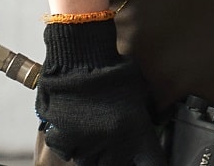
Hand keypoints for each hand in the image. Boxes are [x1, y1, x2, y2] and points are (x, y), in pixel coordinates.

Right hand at [36, 20, 164, 165]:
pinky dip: (73, 145)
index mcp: (134, 133)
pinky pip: (69, 154)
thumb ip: (144, 117)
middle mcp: (111, 145)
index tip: (146, 161)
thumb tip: (148, 129)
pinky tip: (78, 128)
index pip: (151, 164)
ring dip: (96, 154)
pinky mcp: (63, 142)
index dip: (150, 163)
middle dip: (119, 160)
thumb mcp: (140, 91)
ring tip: (96, 133)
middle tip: (116, 144)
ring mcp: (85, 146)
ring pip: (90, 164)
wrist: (79, 57)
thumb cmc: (112, 68)